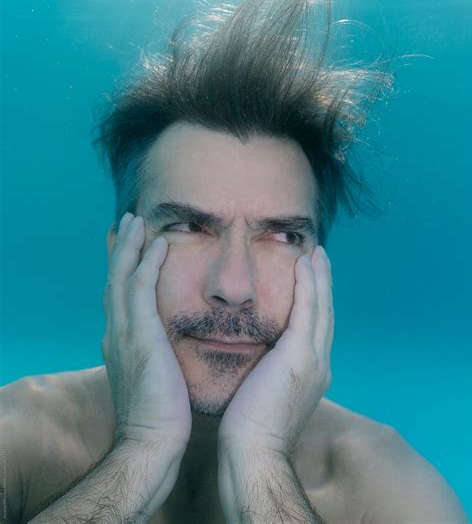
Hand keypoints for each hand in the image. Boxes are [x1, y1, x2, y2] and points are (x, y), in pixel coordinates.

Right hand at [102, 212, 191, 453]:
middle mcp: (116, 333)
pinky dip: (149, 263)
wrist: (151, 445)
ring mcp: (124, 334)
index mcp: (120, 343)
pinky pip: (142, 288)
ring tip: (138, 221)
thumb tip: (163, 350)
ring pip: (122, 276)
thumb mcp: (151, 381)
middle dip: (120, 248)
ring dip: (131, 246)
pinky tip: (160, 244)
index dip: (121, 268)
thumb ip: (152, 359)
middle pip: (113, 279)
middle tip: (128, 222)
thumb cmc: (159, 419)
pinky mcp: (140, 336)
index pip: (117, 296)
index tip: (128, 246)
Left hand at [218, 246, 333, 456]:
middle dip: (323, 284)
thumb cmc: (248, 432)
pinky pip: (307, 309)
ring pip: (321, 307)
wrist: (254, 454)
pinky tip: (305, 263)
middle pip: (325, 314)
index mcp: (311, 375)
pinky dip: (309, 284)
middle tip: (320, 258)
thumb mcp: (264, 396)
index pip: (315, 330)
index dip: (315, 303)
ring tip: (316, 253)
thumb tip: (256, 365)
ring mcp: (314, 360)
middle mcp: (319, 364)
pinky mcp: (300, 356)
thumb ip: (268, 376)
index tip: (311, 281)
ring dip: (319, 277)